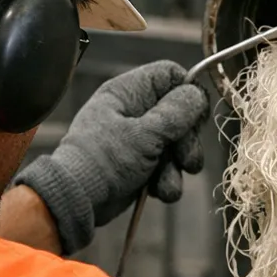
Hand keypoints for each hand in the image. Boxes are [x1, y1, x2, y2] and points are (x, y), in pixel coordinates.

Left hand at [14, 61, 209, 255]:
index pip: (169, 76)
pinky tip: (157, 191)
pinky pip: (167, 166)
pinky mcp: (141, 164)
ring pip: (177, 144)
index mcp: (129, 92)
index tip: (197, 116)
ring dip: (178, 167)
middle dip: (187, 140)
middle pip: (180, 113)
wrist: (79, 200)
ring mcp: (139, 138)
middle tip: (186, 160)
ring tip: (166, 183)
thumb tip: (197, 94)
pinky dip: (167, 180)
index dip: (188, 92)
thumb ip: (175, 113)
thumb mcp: (145, 134)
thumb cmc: (105, 160)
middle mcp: (134, 111)